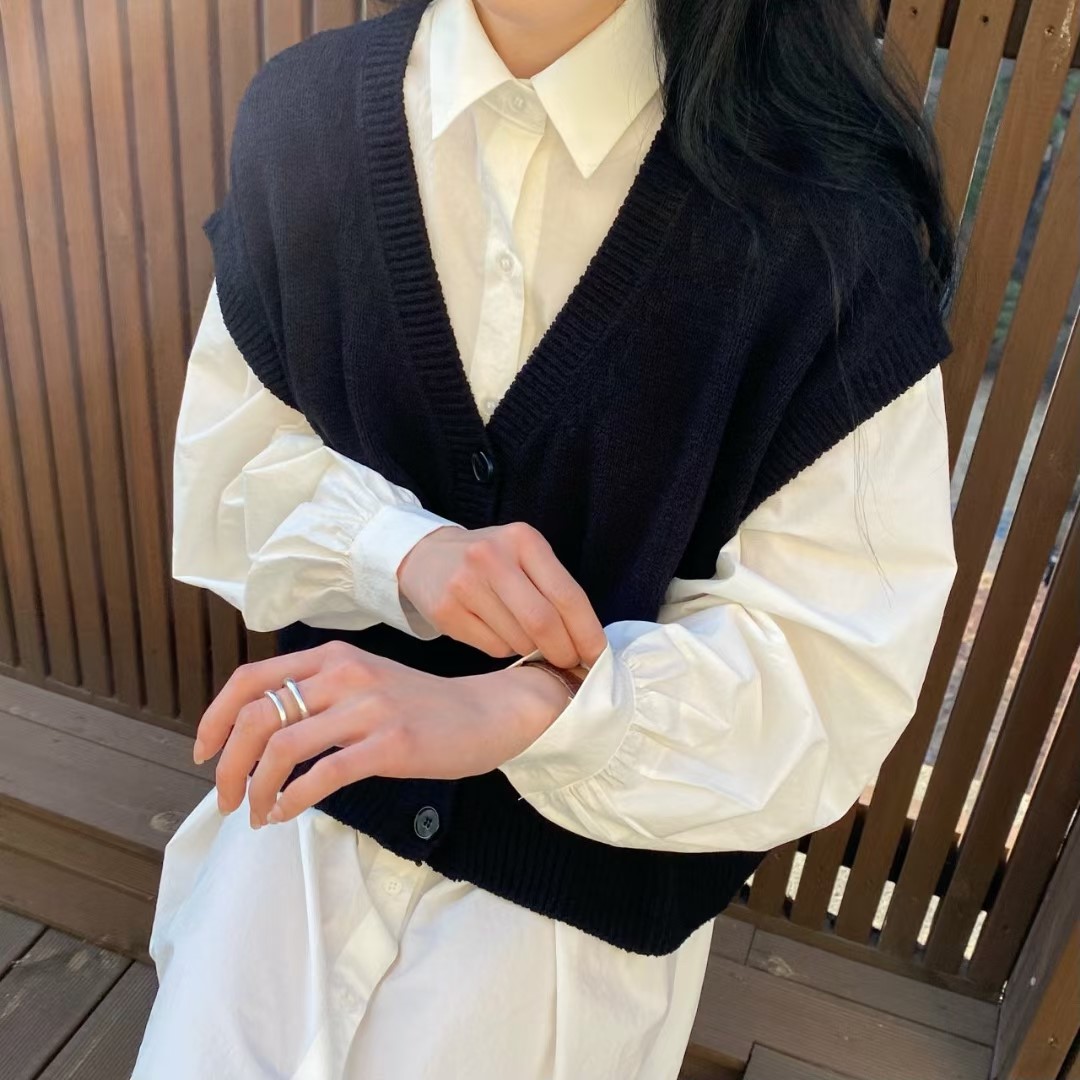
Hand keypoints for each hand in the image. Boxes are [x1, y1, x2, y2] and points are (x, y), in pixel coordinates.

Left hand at [193, 640, 571, 827]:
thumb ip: (318, 694)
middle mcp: (344, 674)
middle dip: (228, 765)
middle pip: (257, 717)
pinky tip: (285, 813)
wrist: (488, 712)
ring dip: (255, 789)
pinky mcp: (390, 744)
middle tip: (225, 798)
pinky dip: (291, 800)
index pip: (251, 680)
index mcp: (332, 656)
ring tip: (257, 812)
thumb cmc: (422, 705)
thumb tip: (260, 734)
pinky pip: (323, 775)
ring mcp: (368, 708)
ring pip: (282, 748)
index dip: (214, 718)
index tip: (203, 753)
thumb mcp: (364, 682)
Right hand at [397, 521, 606, 668]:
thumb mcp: (523, 556)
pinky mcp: (446, 610)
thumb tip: (585, 643)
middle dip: (563, 651)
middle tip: (569, 663)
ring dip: (532, 650)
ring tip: (526, 638)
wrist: (427, 557)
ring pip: (519, 639)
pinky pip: (493, 648)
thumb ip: (553, 589)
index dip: (587, 632)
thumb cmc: (490, 561)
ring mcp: (465, 584)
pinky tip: (498, 633)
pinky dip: (506, 650)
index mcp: (524, 540)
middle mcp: (493, 557)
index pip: (567, 595)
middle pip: (543, 622)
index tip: (598, 657)